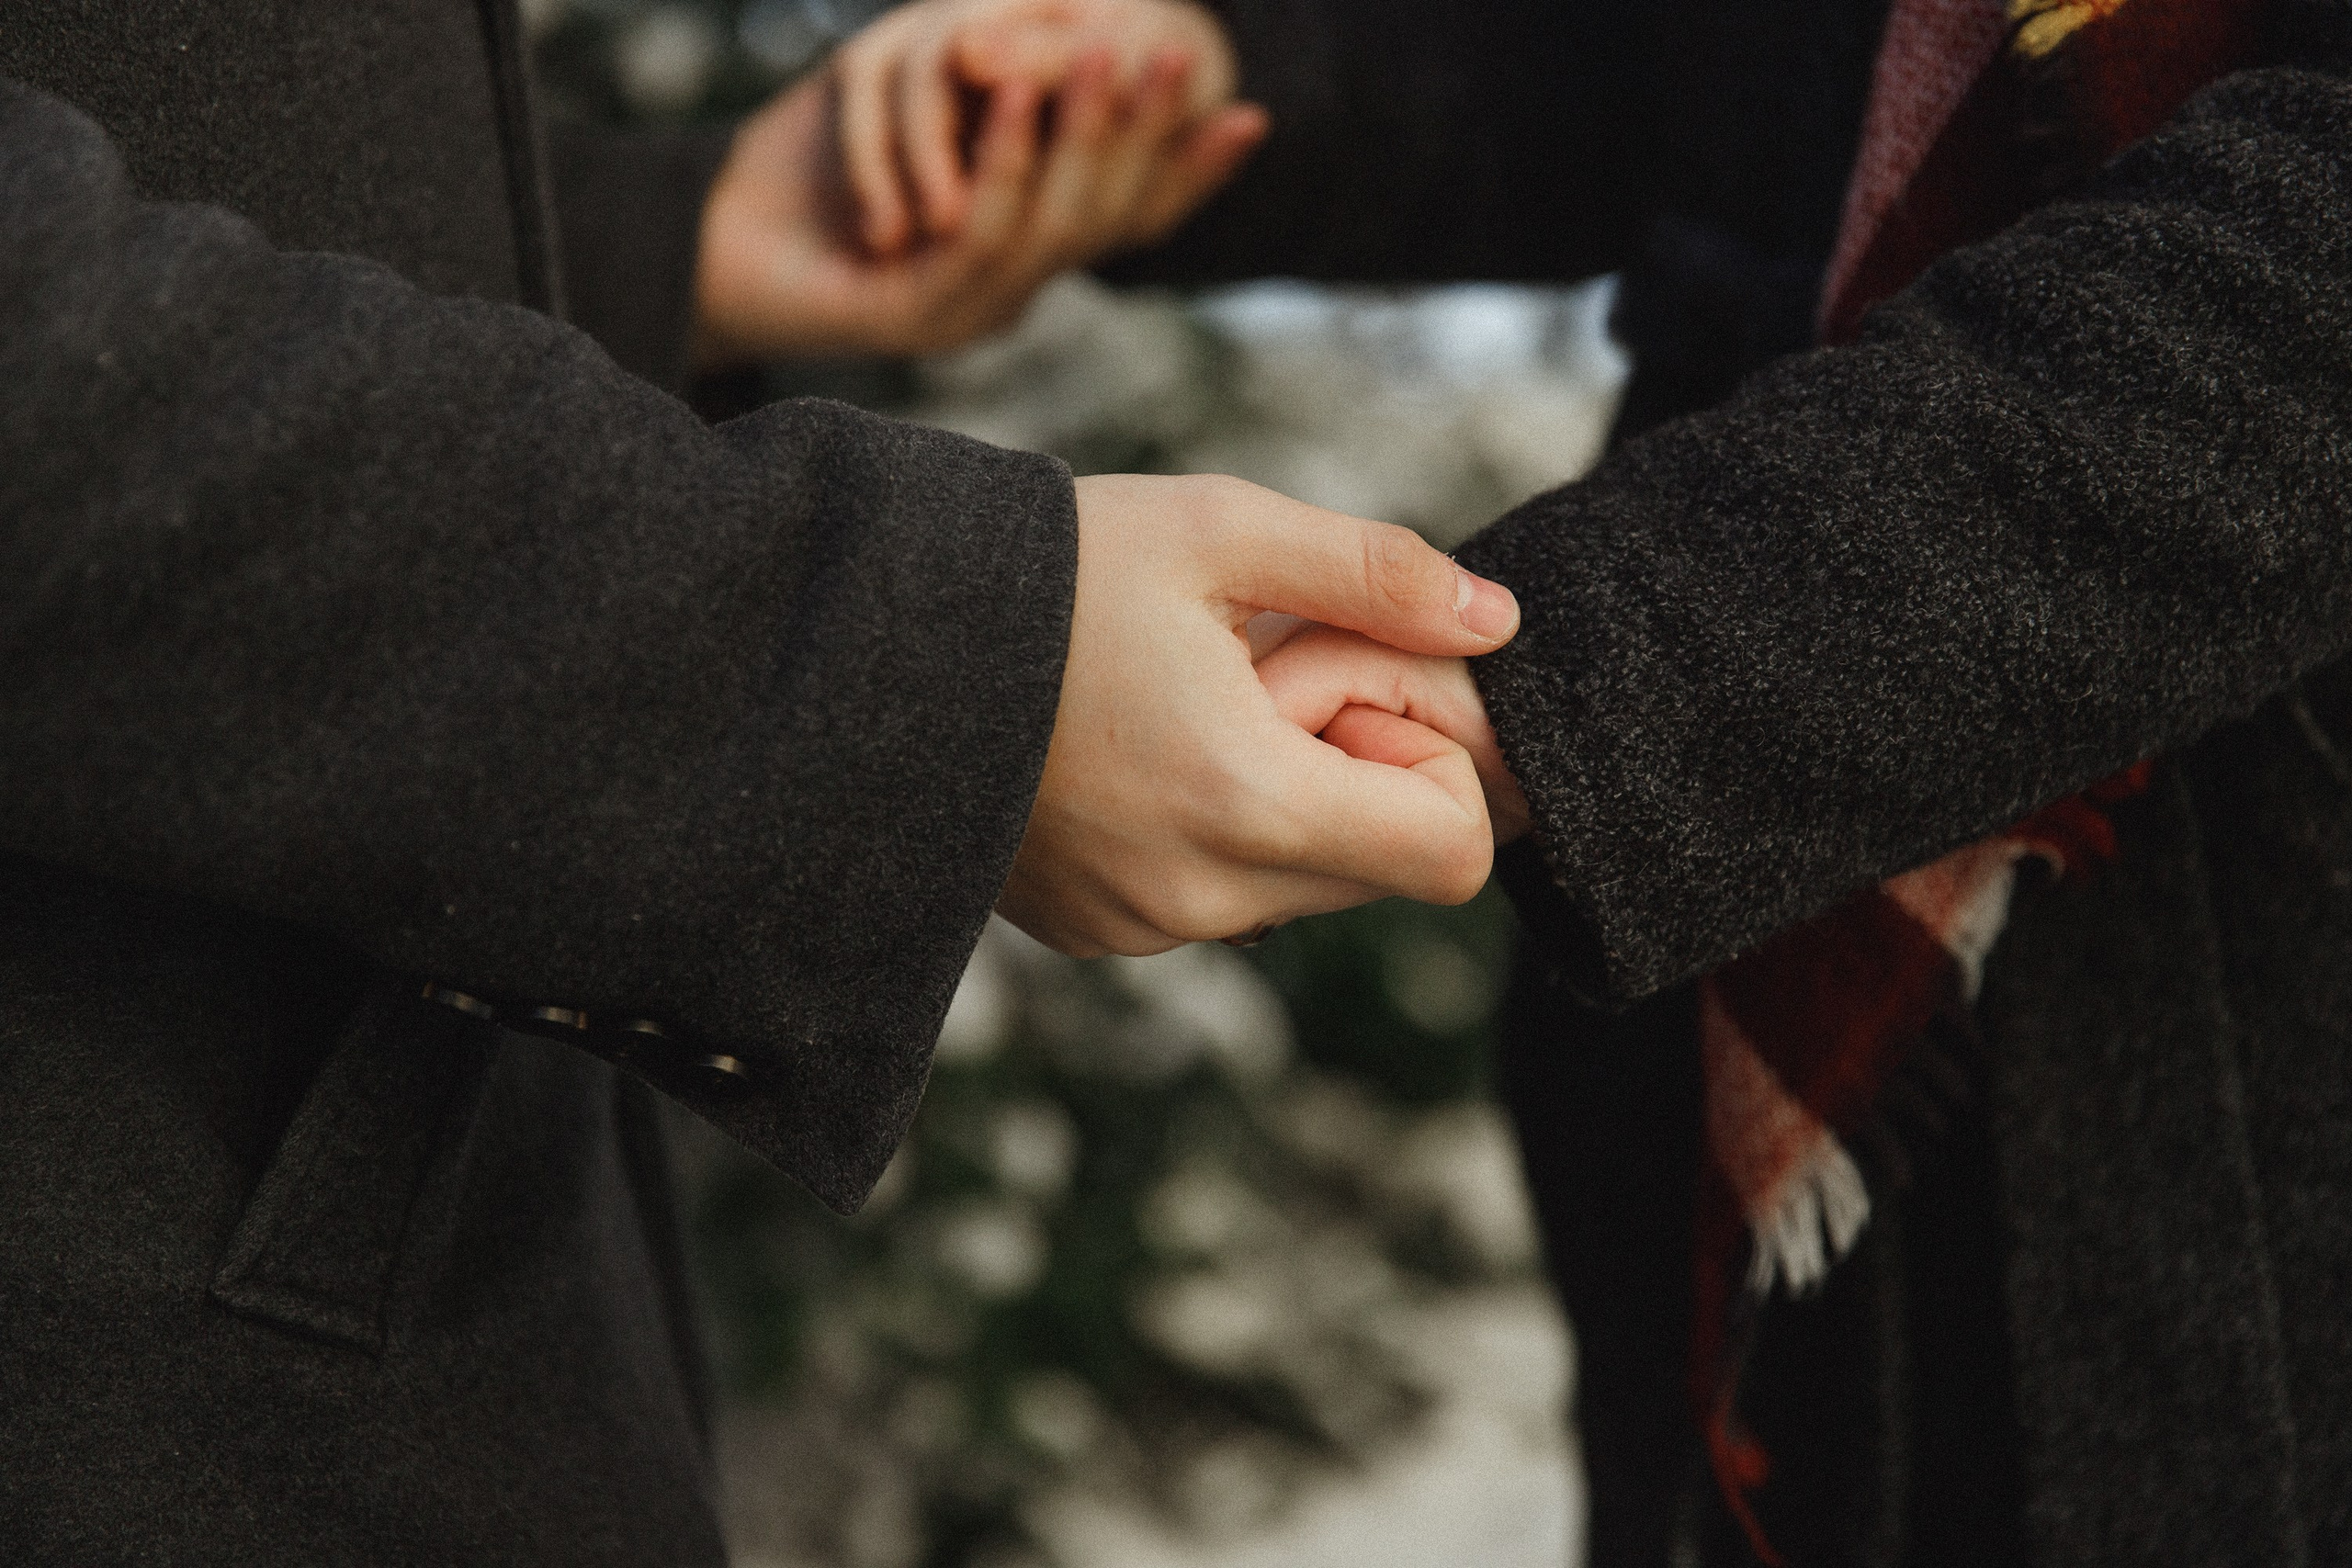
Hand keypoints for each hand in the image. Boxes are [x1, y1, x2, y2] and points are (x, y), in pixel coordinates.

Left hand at [693, 34, 1264, 362]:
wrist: (704, 252)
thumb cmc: (802, 182)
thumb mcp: (914, 122)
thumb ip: (995, 105)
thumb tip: (1064, 44)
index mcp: (1020, 262)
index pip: (1127, 223)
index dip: (1190, 176)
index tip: (1246, 114)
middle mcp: (1005, 296)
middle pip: (1103, 222)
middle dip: (1145, 134)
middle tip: (1177, 55)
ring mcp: (963, 314)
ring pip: (1052, 228)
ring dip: (1083, 137)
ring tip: (1110, 54)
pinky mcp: (912, 317)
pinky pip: (976, 233)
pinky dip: (1001, 157)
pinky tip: (1010, 90)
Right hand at [998, 475, 1522, 956]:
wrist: (863, 639)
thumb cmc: (1044, 569)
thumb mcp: (1219, 529)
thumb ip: (1377, 574)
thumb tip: (1497, 621)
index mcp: (1242, 802)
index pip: (1453, 854)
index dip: (1436, 760)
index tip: (1348, 678)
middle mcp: (1198, 896)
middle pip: (1383, 868)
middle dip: (1362, 768)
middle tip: (1267, 671)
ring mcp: (1142, 926)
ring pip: (1303, 883)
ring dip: (1290, 796)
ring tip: (1192, 702)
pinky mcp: (1097, 929)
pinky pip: (1220, 895)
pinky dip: (1218, 828)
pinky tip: (1141, 748)